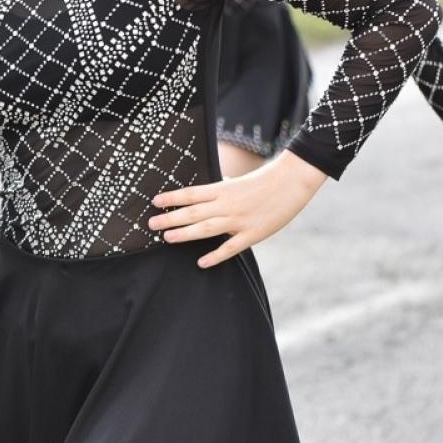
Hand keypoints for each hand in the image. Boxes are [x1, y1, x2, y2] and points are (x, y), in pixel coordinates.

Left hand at [149, 150, 328, 266]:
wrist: (291, 182)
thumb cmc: (264, 180)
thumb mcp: (238, 181)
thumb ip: (220, 190)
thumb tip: (202, 196)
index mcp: (223, 189)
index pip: (192, 194)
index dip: (172, 198)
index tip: (155, 202)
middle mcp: (228, 204)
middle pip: (193, 212)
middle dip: (170, 218)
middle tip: (151, 225)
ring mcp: (240, 220)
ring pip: (206, 229)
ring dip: (185, 234)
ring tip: (167, 238)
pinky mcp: (253, 234)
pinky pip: (231, 247)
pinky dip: (215, 255)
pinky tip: (201, 262)